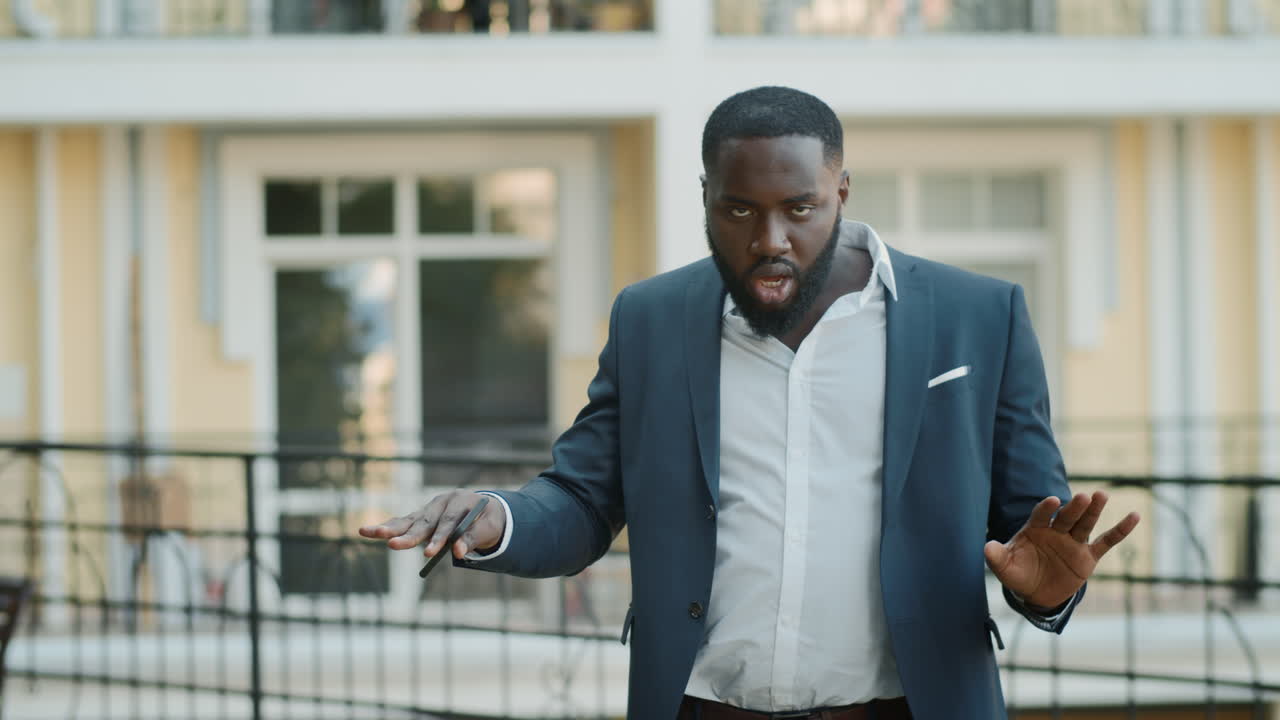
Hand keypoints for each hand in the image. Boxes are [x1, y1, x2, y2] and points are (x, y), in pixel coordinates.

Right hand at [358, 490, 505, 558]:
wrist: (486, 509)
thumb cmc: (488, 520)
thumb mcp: (489, 528)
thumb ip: (473, 538)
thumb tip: (458, 552)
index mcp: (460, 499)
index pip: (448, 521)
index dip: (439, 538)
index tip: (429, 554)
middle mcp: (441, 501)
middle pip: (424, 521)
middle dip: (408, 536)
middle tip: (393, 546)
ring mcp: (429, 509)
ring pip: (409, 520)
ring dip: (389, 529)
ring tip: (369, 532)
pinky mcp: (421, 517)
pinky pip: (403, 523)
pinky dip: (388, 528)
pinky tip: (367, 531)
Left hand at [984, 490, 1139, 609]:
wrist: (1036, 593)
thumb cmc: (1019, 574)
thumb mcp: (1005, 568)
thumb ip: (997, 557)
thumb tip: (986, 548)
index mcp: (1035, 529)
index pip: (1041, 515)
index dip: (1046, 508)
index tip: (1053, 501)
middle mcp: (1055, 531)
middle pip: (1067, 517)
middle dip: (1075, 507)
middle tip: (1084, 496)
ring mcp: (1073, 542)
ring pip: (1086, 524)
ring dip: (1093, 511)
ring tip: (1101, 495)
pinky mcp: (1088, 556)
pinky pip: (1106, 542)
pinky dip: (1120, 531)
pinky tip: (1134, 516)